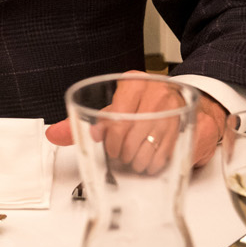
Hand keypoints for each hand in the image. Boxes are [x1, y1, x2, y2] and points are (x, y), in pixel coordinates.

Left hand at [44, 72, 227, 169]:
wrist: (191, 105)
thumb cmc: (148, 109)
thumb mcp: (118, 109)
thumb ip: (85, 121)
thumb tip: (53, 133)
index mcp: (133, 82)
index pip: (114, 116)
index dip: (110, 138)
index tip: (108, 146)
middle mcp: (156, 91)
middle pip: (130, 132)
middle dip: (123, 152)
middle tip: (123, 156)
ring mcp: (176, 108)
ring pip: (149, 145)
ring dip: (139, 161)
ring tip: (137, 161)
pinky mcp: (192, 125)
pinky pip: (168, 152)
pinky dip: (157, 164)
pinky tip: (153, 162)